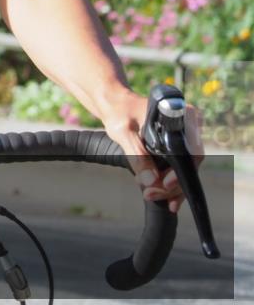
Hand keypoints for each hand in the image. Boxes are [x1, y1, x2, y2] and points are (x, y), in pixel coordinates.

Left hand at [101, 90, 204, 214]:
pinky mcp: (176, 146)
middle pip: (189, 163)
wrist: (115, 105)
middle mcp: (189, 126)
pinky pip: (178, 168)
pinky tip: (166, 199)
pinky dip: (170, 183)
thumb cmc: (119, 112)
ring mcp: (184, 138)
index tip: (165, 183)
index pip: (190, 151)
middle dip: (172, 184)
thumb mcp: (124, 132)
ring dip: (170, 187)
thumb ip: (137, 155)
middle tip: (151, 194)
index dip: (180, 171)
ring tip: (152, 196)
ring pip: (184, 169)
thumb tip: (150, 181)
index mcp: (181, 115)